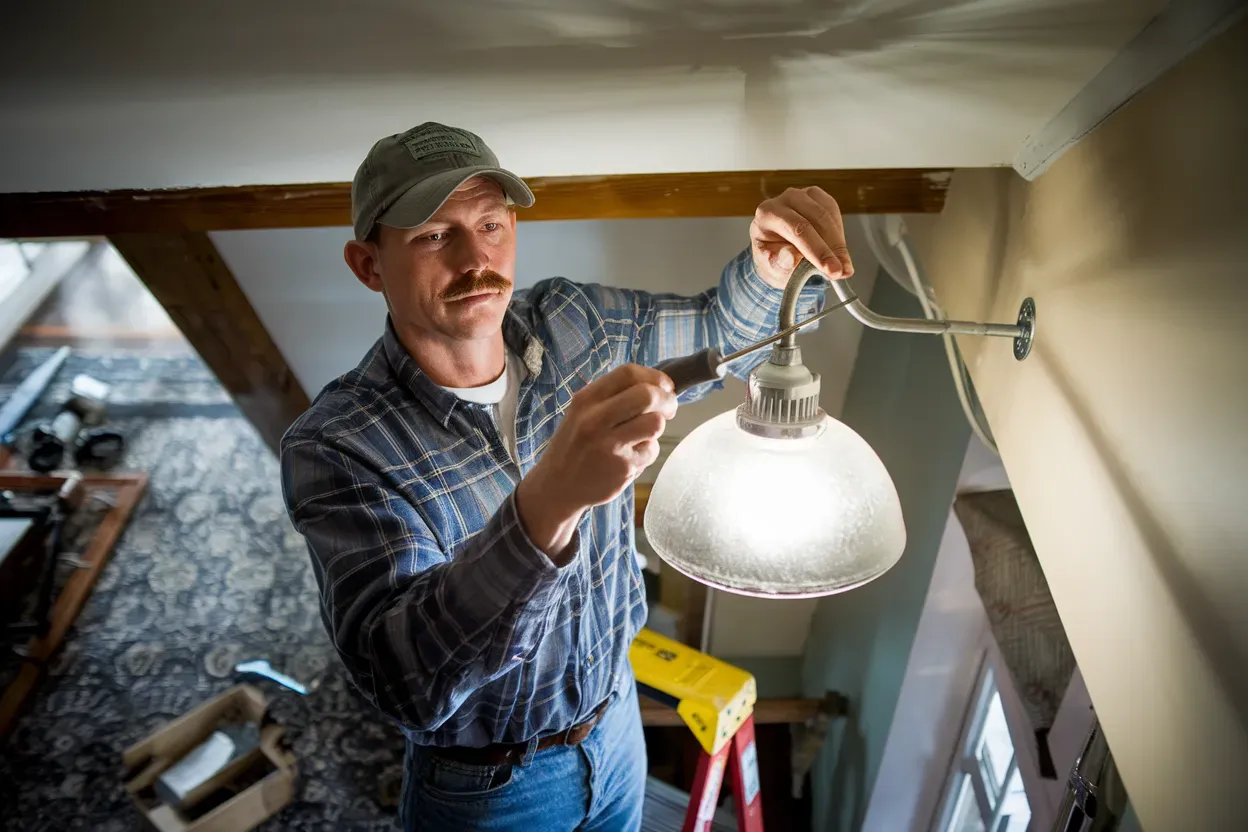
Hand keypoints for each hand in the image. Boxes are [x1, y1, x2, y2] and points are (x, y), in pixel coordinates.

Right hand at [516, 364, 676, 561]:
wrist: (557, 486)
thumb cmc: (576, 444)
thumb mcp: (582, 412)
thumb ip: (613, 397)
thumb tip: (658, 386)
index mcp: (586, 400)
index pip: (628, 373)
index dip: (654, 377)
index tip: (664, 386)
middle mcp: (595, 420)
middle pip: (647, 396)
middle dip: (667, 400)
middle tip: (669, 409)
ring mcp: (610, 445)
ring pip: (655, 423)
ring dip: (657, 427)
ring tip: (643, 435)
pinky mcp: (623, 468)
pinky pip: (651, 451)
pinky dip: (646, 452)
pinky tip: (629, 458)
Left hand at [750, 186, 853, 286]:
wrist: (778, 251)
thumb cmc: (775, 260)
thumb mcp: (773, 269)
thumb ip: (780, 264)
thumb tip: (792, 256)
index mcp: (767, 214)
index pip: (797, 229)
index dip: (818, 250)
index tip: (832, 270)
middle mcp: (785, 199)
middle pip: (817, 218)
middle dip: (833, 248)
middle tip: (842, 272)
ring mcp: (803, 194)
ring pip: (829, 214)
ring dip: (839, 243)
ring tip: (843, 267)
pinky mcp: (818, 196)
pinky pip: (835, 212)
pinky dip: (840, 234)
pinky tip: (839, 252)